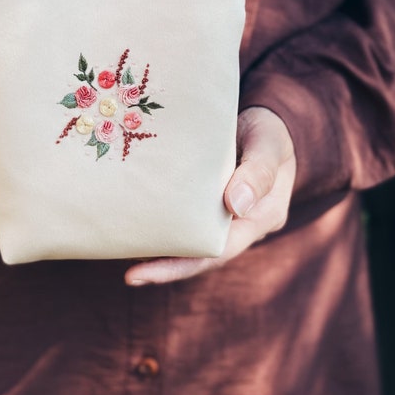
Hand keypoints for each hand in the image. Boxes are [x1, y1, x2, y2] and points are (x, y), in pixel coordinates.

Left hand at [124, 107, 295, 285]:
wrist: (269, 119)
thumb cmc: (270, 131)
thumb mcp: (269, 145)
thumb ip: (258, 172)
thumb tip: (235, 205)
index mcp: (262, 218)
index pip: (219, 251)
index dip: (182, 266)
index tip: (144, 273)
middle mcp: (243, 224)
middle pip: (202, 254)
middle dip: (166, 266)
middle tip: (130, 276)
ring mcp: (226, 215)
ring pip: (192, 239)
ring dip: (162, 248)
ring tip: (125, 252)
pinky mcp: (210, 202)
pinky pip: (187, 218)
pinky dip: (164, 224)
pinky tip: (137, 223)